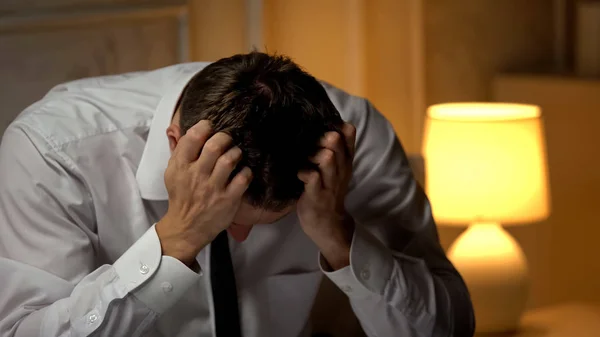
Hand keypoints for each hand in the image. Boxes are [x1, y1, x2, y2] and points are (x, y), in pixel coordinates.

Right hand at [156, 120, 252, 265]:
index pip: (193, 137)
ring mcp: (213, 188)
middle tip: (227, 140)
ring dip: (236, 153)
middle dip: (224, 137)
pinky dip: (246, 172)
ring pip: (230, 159)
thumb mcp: (172, 173)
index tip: (210, 127)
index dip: (205, 126)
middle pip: (214, 145)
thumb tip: (184, 129)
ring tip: (235, 155)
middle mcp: (197, 175)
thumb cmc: (182, 197)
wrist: (186, 227)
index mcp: (181, 166)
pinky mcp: (228, 200)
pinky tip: (242, 172)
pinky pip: (243, 178)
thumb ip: (179, 151)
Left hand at [297, 123, 356, 269]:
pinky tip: (298, 175)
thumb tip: (320, 124)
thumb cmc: (327, 191)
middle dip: (319, 136)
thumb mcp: (335, 168)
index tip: (318, 127)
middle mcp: (341, 168)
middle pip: (335, 140)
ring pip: (326, 157)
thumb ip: (333, 148)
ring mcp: (330, 182)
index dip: (333, 124)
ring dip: (311, 154)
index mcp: (345, 159)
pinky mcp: (317, 195)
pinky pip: (311, 177)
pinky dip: (302, 172)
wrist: (328, 224)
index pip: (348, 132)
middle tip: (307, 144)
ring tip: (303, 160)